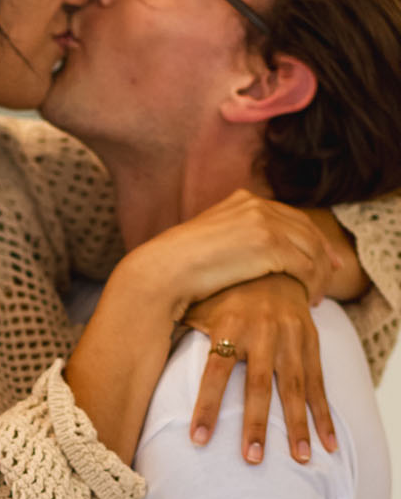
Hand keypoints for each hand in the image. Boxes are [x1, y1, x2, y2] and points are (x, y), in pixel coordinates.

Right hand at [120, 188, 338, 319]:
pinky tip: (310, 299)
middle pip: (306, 228)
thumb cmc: (178, 265)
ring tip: (317, 294)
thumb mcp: (209, 238)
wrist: (164, 272)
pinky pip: (307, 266)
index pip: (288, 215)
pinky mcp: (270, 246)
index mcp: (242, 200)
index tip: (322, 253)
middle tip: (335, 271)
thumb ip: (234, 235)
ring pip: (311, 248)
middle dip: (323, 251)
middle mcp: (257, 205)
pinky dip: (314, 283)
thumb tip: (248, 250)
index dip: (309, 234)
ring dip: (320, 272)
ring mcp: (265, 223)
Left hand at [185, 274, 335, 463]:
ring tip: (298, 460)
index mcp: (229, 325)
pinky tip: (327, 444)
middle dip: (256, 425)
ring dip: (297, 426)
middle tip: (251, 459)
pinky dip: (324, 415)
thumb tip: (131, 349)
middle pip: (257, 385)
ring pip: (293, 388)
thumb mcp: (198, 303)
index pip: (214, 371)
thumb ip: (174, 326)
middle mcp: (262, 332)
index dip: (206, 406)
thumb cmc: (224, 292)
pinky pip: (319, 384)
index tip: (197, 440)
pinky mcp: (311, 343)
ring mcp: (290, 339)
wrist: (274, 264)